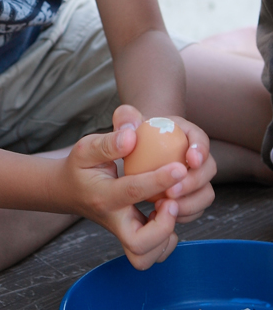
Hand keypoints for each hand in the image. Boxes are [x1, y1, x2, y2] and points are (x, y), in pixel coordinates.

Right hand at [60, 128, 186, 269]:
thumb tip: (132, 135)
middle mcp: (113, 219)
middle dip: (163, 226)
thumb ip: (109, 142)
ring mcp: (121, 232)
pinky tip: (166, 216)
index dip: (159, 180)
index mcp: (103, 195)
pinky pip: (150, 253)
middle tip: (172, 201)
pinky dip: (164, 241)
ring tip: (169, 208)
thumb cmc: (78, 166)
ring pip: (144, 256)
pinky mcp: (129, 236)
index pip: (132, 191)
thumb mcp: (86, 147)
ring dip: (164, 237)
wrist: (65, 190)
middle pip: (138, 244)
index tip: (180, 168)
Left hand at [112, 105, 215, 222]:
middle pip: (208, 168)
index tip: (191, 159)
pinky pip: (194, 210)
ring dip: (191, 203)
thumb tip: (129, 134)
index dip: (200, 149)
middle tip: (172, 190)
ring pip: (206, 193)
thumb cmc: (130, 133)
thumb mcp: (125, 121)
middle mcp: (193, 155)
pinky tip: (164, 215)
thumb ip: (125, 118)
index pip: (199, 137)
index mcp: (183, 132)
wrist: (132, 152)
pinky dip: (183, 214)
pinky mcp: (188, 197)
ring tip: (166, 206)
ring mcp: (193, 177)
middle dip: (195, 181)